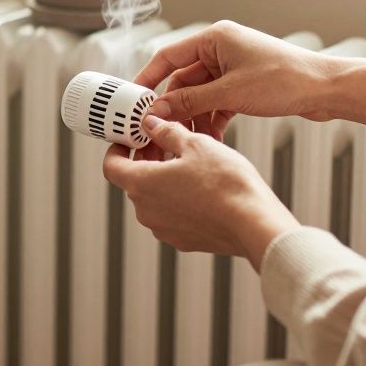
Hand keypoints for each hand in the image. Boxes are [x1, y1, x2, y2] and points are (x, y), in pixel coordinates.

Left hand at [102, 114, 299, 268]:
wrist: (253, 223)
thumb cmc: (225, 182)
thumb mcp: (195, 145)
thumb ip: (167, 133)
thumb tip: (151, 125)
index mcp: (141, 184)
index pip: (111, 166)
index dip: (117, 149)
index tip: (129, 139)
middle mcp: (146, 211)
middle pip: (134, 181)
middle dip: (146, 160)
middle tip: (164, 143)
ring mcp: (163, 229)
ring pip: (154, 199)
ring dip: (163, 180)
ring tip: (189, 163)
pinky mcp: (182, 241)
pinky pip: (172, 215)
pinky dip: (178, 200)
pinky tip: (201, 188)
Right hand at [133, 20, 338, 140]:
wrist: (326, 89)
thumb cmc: (284, 80)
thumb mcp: (230, 93)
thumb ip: (190, 101)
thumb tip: (158, 110)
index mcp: (214, 38)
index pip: (168, 57)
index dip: (147, 79)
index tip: (132, 100)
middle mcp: (221, 49)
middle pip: (183, 80)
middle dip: (174, 107)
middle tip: (160, 131)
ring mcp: (232, 68)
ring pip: (200, 95)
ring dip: (194, 118)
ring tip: (191, 141)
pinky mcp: (244, 85)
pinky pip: (217, 103)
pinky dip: (212, 119)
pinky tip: (212, 139)